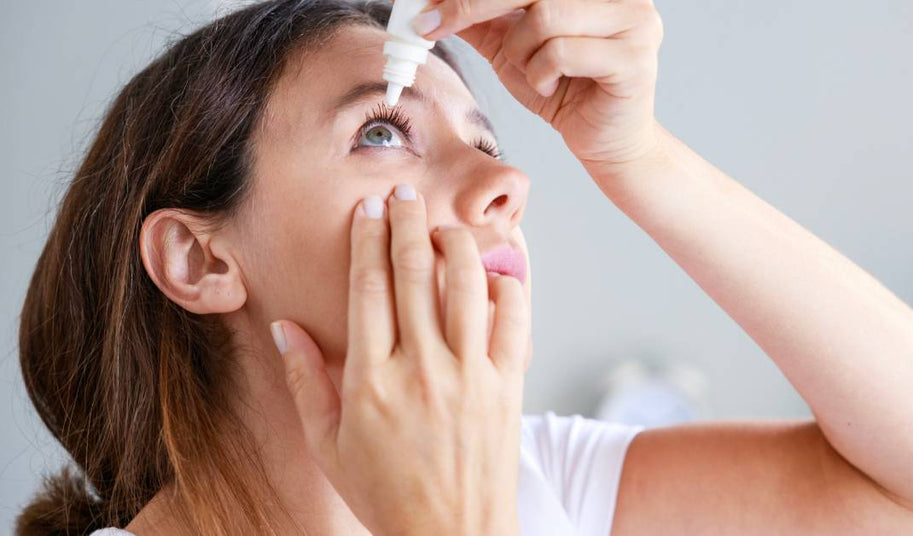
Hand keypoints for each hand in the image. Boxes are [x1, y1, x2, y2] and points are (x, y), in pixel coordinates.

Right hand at [271, 184, 528, 535]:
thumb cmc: (385, 493)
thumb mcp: (328, 444)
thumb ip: (304, 382)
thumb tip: (284, 328)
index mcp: (370, 381)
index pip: (368, 289)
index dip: (367, 240)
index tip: (368, 209)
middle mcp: (421, 369)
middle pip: (414, 273)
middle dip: (407, 222)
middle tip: (404, 191)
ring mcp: (469, 376)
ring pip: (465, 285)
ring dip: (455, 244)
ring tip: (444, 226)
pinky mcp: (507, 386)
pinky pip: (513, 321)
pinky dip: (507, 288)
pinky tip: (494, 272)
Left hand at [416, 0, 664, 176]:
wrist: (604, 142)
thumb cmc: (564, 89)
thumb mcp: (512, 46)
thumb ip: (481, 18)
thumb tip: (431, 0)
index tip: (428, 3)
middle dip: (472, 5)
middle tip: (433, 26)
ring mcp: (635, 22)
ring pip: (544, 19)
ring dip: (520, 53)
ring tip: (534, 74)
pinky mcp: (634, 59)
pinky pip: (561, 53)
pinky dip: (541, 75)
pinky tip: (551, 87)